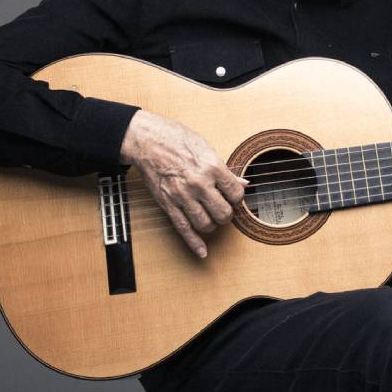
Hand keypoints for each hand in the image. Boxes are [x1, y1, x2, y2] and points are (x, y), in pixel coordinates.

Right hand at [119, 109, 246, 257]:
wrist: (148, 141)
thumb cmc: (178, 139)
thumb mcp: (207, 148)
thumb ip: (225, 170)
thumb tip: (243, 183)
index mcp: (212, 167)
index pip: (236, 194)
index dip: (237, 198)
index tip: (233, 196)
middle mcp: (199, 184)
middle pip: (223, 213)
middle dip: (227, 214)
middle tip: (224, 207)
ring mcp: (183, 196)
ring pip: (206, 224)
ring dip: (213, 224)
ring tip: (212, 216)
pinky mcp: (169, 205)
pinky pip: (184, 230)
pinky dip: (194, 243)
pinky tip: (202, 251)